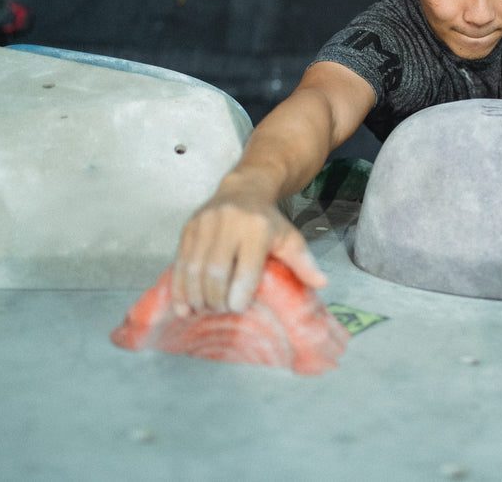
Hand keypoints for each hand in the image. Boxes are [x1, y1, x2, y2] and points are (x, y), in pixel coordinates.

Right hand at [171, 179, 327, 314]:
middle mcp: (228, 224)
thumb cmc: (269, 221)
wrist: (243, 189)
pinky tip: (183, 306)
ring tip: (204, 311)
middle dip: (216, 299)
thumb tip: (322, 284)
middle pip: (216, 272)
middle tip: (221, 312)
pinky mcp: (189, 228)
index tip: (239, 309)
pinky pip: (179, 263)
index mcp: (257, 229)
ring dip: (197, 297)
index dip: (240, 294)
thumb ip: (304, 262)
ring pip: (194, 269)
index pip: (246, 269)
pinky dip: (179, 288)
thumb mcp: (290, 238)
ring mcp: (205, 225)